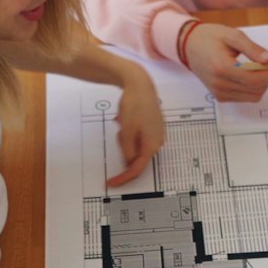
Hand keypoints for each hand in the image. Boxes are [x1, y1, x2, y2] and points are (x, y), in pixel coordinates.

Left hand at [106, 66, 164, 186]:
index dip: (122, 178)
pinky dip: (130, 134)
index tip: (110, 183)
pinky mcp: (153, 127)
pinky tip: (126, 120)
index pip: (136, 169)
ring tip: (123, 122)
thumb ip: (127, 150)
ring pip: (136, 147)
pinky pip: (138, 138)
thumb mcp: (126, 131)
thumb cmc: (134, 106)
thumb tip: (129, 162)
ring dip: (126, 140)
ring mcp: (156, 134)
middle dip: (124, 149)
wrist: (141, 85)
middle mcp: (157, 142)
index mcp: (151, 145)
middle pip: (136, 157)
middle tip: (119, 131)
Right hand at [186, 23, 267, 102]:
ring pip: (253, 96)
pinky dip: (252, 88)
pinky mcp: (220, 97)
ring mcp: (219, 93)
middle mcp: (220, 84)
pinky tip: (249, 74)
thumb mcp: (234, 36)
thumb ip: (254, 50)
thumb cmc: (210, 37)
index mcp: (222, 68)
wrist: (189, 45)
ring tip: (259, 68)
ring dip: (262, 84)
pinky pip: (244, 97)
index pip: (256, 79)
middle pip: (257, 89)